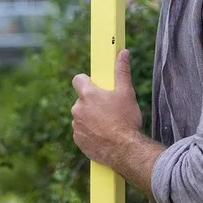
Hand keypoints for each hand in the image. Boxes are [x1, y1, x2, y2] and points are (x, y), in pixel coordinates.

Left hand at [71, 49, 142, 167]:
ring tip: (109, 124)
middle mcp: (77, 108)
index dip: (87, 81)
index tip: (96, 86)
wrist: (125, 150)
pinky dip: (91, 132)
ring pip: (82, 116)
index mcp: (87, 95)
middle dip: (93, 102)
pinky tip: (104, 135)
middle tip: (109, 109)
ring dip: (91, 118)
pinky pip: (82, 132)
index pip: (78, 79)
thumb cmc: (126, 120)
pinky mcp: (78, 140)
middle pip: (82, 100)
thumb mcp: (126, 93)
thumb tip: (122, 52)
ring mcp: (76, 125)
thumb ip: (122, 71)